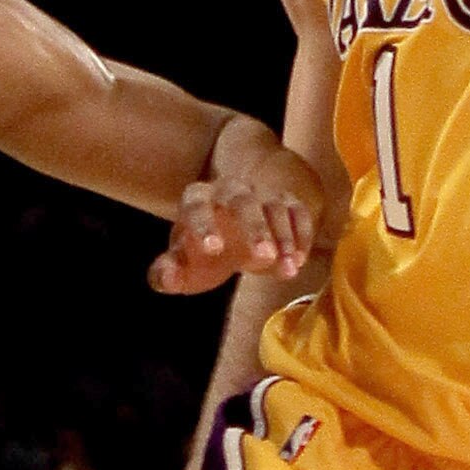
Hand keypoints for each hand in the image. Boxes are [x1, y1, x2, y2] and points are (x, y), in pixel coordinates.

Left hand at [151, 118, 322, 295]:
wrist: (232, 235)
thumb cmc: (201, 254)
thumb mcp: (182, 266)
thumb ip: (167, 274)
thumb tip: (167, 278)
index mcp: (197, 199)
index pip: (197, 205)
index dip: (204, 224)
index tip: (214, 250)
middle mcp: (230, 190)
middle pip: (243, 200)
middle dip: (254, 227)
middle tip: (263, 258)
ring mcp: (261, 194)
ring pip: (275, 206)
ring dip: (284, 237)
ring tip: (288, 270)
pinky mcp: (287, 204)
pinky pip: (298, 212)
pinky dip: (302, 235)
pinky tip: (300, 261)